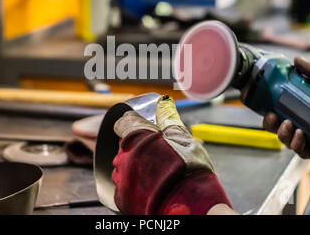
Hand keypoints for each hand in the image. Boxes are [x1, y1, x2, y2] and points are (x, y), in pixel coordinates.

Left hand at [112, 96, 232, 214]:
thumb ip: (168, 119)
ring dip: (139, 164)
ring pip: (127, 164)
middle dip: (141, 147)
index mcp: (135, 135)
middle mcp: (123, 154)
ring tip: (161, 172)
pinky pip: (126, 183)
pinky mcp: (121, 195)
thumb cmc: (188, 171)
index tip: (145, 127)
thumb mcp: (182, 139)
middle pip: (127, 145)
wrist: (189, 206)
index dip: (134, 123)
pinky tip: (154, 185)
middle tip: (161, 153)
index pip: (124, 121)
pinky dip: (137, 182)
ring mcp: (120, 176)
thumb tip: (163, 103)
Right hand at [262, 57, 309, 158]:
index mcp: (302, 110)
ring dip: (283, 135)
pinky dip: (297, 145)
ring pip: (288, 142)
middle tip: (274, 117)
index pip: (280, 115)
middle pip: (279, 130)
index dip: (270, 116)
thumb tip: (297, 60)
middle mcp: (305, 125)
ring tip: (288, 125)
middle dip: (272, 126)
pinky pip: (303, 152)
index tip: (269, 110)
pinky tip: (300, 136)